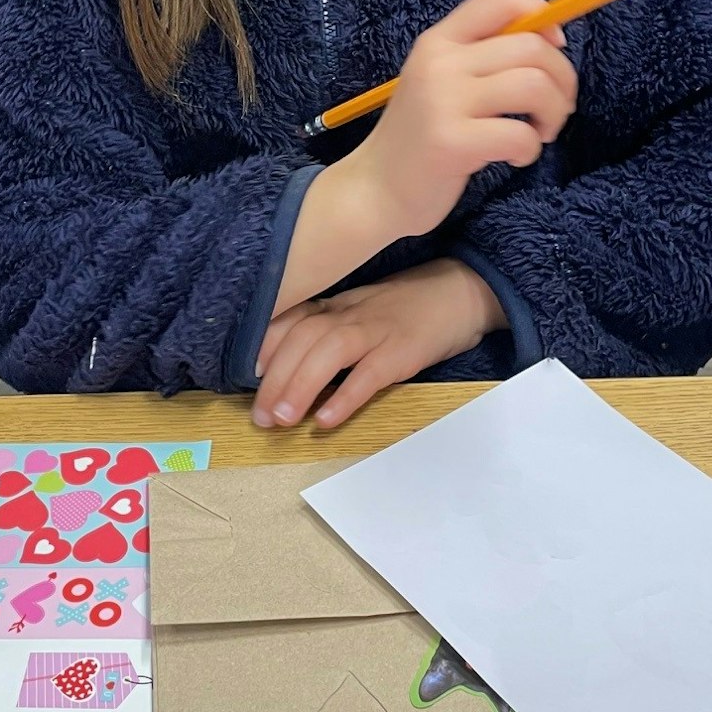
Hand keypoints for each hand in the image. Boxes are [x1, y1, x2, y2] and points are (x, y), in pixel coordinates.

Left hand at [254, 258, 505, 428]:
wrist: (463, 290)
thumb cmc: (409, 306)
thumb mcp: (362, 310)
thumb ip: (331, 329)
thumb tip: (293, 366)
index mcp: (338, 305)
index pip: (291, 319)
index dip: (265, 345)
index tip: (248, 374)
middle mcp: (351, 313)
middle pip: (302, 339)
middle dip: (275, 379)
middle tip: (259, 418)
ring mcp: (378, 330)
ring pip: (329, 353)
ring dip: (300, 387)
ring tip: (282, 421)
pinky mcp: (405, 351)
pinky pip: (371, 374)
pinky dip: (345, 397)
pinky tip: (326, 421)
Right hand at [342, 0, 578, 242]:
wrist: (376, 189)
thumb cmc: (421, 137)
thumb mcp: (440, 82)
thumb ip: (483, 56)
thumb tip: (551, 39)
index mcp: (438, 41)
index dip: (541, 15)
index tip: (552, 47)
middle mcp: (439, 63)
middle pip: (530, 47)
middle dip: (562, 79)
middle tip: (555, 110)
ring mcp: (443, 102)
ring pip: (533, 86)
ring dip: (553, 113)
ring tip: (539, 133)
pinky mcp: (452, 143)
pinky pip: (520, 134)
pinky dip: (530, 149)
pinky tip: (514, 158)